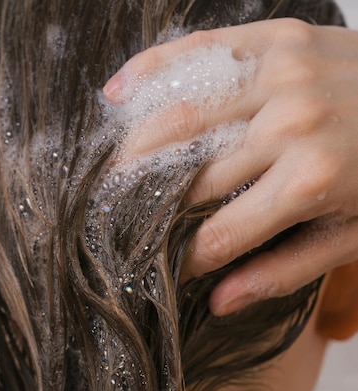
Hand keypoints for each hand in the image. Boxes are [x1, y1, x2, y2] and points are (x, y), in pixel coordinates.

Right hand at [104, 19, 357, 314]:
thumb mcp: (351, 238)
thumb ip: (283, 270)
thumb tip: (219, 302)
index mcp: (307, 184)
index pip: (217, 236)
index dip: (181, 262)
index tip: (157, 273)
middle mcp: (287, 127)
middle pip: (188, 179)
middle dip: (145, 211)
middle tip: (112, 228)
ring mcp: (281, 75)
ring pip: (180, 117)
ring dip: (134, 151)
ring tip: (106, 177)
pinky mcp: (278, 39)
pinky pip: (199, 52)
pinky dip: (152, 72)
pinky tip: (116, 94)